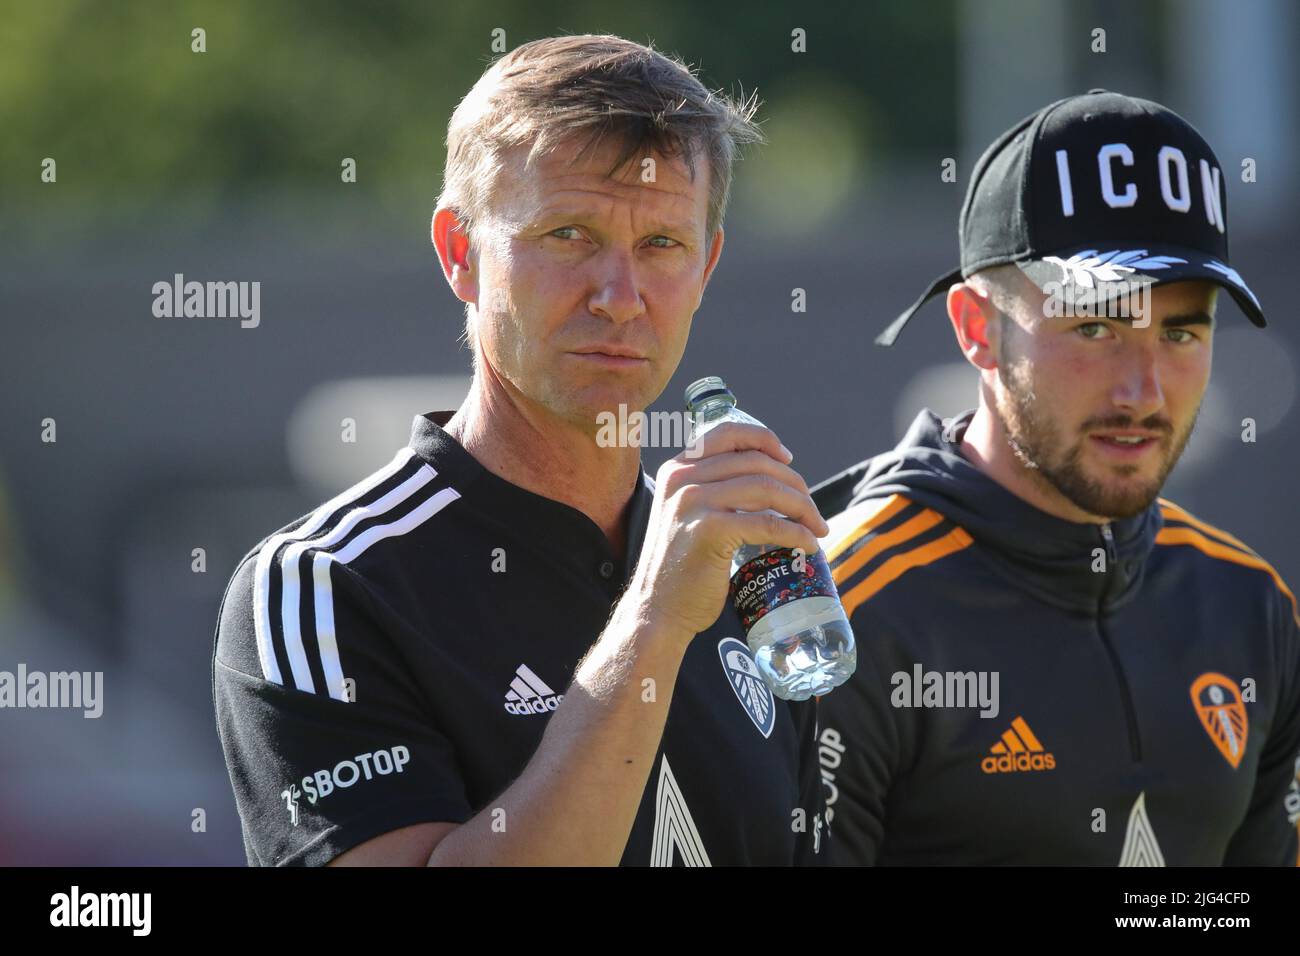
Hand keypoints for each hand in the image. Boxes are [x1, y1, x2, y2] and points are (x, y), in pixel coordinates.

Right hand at [623, 422, 829, 641]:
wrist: (657, 610)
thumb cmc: (680, 568)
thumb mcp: (688, 515)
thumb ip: (714, 491)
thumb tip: (769, 482)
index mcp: (677, 469)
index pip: (728, 433)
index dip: (765, 440)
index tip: (788, 459)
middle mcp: (682, 478)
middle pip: (756, 463)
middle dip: (795, 484)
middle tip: (813, 510)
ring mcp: (693, 502)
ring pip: (766, 489)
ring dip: (802, 507)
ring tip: (817, 527)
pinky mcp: (708, 531)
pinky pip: (767, 524)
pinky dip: (796, 533)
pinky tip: (808, 544)